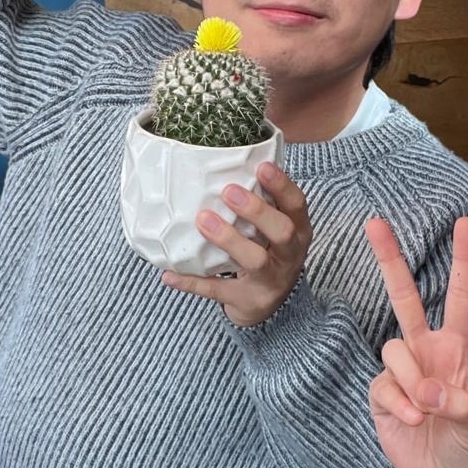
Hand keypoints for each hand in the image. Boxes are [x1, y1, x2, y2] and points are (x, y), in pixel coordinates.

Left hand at [161, 162, 311, 326]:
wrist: (271, 305)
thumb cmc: (269, 252)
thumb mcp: (276, 228)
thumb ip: (262, 203)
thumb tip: (226, 162)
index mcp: (297, 230)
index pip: (296, 205)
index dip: (282, 185)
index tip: (261, 167)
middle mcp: (289, 255)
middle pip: (282, 232)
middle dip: (257, 211)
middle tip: (229, 191)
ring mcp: (270, 280)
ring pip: (255, 260)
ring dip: (228, 239)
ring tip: (203, 220)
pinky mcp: (249, 300)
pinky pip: (219, 291)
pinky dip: (193, 283)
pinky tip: (169, 274)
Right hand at [366, 216, 467, 467]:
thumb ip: (460, 404)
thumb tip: (431, 393)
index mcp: (456, 349)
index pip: (461, 297)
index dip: (464, 261)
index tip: (466, 224)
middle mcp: (426, 351)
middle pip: (405, 298)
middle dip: (391, 260)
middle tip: (375, 223)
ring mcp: (401, 372)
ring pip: (393, 349)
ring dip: (412, 382)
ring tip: (427, 414)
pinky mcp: (382, 396)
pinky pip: (383, 386)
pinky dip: (399, 405)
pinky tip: (413, 423)